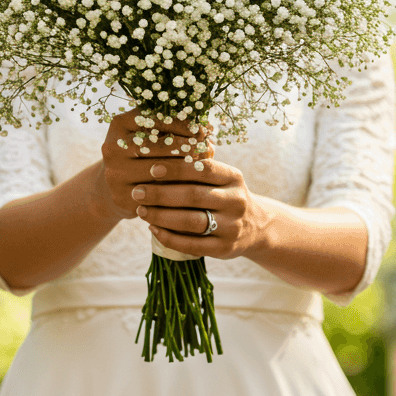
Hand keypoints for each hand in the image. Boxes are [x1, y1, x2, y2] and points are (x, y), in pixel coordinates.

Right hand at [97, 108, 211, 221]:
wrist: (119, 185)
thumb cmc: (144, 152)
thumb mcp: (152, 133)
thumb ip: (175, 126)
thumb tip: (207, 128)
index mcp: (120, 124)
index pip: (156, 119)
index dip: (182, 123)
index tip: (203, 128)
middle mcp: (113, 148)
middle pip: (157, 146)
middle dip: (186, 145)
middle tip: (207, 146)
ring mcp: (115, 175)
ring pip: (158, 172)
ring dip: (185, 169)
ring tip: (205, 165)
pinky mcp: (123, 198)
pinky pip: (156, 194)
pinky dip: (177, 190)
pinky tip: (192, 185)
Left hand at [99, 110, 268, 259]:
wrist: (258, 227)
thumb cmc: (226, 195)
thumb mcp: (222, 177)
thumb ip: (199, 165)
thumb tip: (162, 146)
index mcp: (233, 178)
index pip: (204, 169)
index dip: (176, 168)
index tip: (152, 168)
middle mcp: (236, 201)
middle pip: (193, 196)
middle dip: (161, 194)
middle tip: (137, 191)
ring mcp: (232, 227)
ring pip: (191, 222)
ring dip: (161, 216)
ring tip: (141, 210)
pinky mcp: (224, 249)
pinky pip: (192, 245)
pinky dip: (169, 237)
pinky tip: (152, 229)